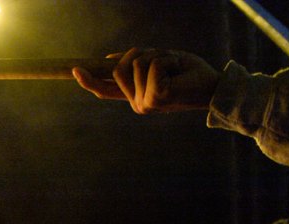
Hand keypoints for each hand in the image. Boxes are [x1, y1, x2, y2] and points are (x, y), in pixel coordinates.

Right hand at [73, 47, 221, 113]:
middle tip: (163, 57)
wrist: (213, 86)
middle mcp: (136, 104)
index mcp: (135, 96)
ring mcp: (144, 104)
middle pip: (118, 69)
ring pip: (135, 64)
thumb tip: (109, 59)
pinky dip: (167, 59)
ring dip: (157, 55)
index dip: (89, 81)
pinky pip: (151, 65)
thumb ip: (135, 63)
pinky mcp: (155, 98)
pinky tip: (178, 69)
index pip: (106, 90)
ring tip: (175, 65)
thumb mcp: (157, 62)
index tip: (75, 69)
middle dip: (139, 54)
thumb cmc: (188, 73)